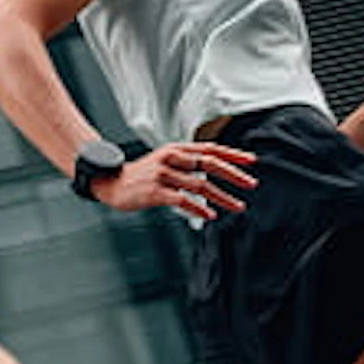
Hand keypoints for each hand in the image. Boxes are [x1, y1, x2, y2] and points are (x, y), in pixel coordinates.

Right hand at [108, 141, 257, 219]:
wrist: (111, 182)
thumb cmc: (143, 175)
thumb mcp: (166, 161)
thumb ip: (188, 162)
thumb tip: (217, 169)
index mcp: (177, 149)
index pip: (210, 148)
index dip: (232, 154)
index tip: (252, 161)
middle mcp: (171, 158)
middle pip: (210, 163)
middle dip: (234, 174)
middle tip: (251, 184)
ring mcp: (163, 174)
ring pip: (200, 184)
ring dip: (222, 196)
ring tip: (238, 206)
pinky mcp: (155, 191)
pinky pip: (182, 200)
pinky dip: (199, 208)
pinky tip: (210, 215)